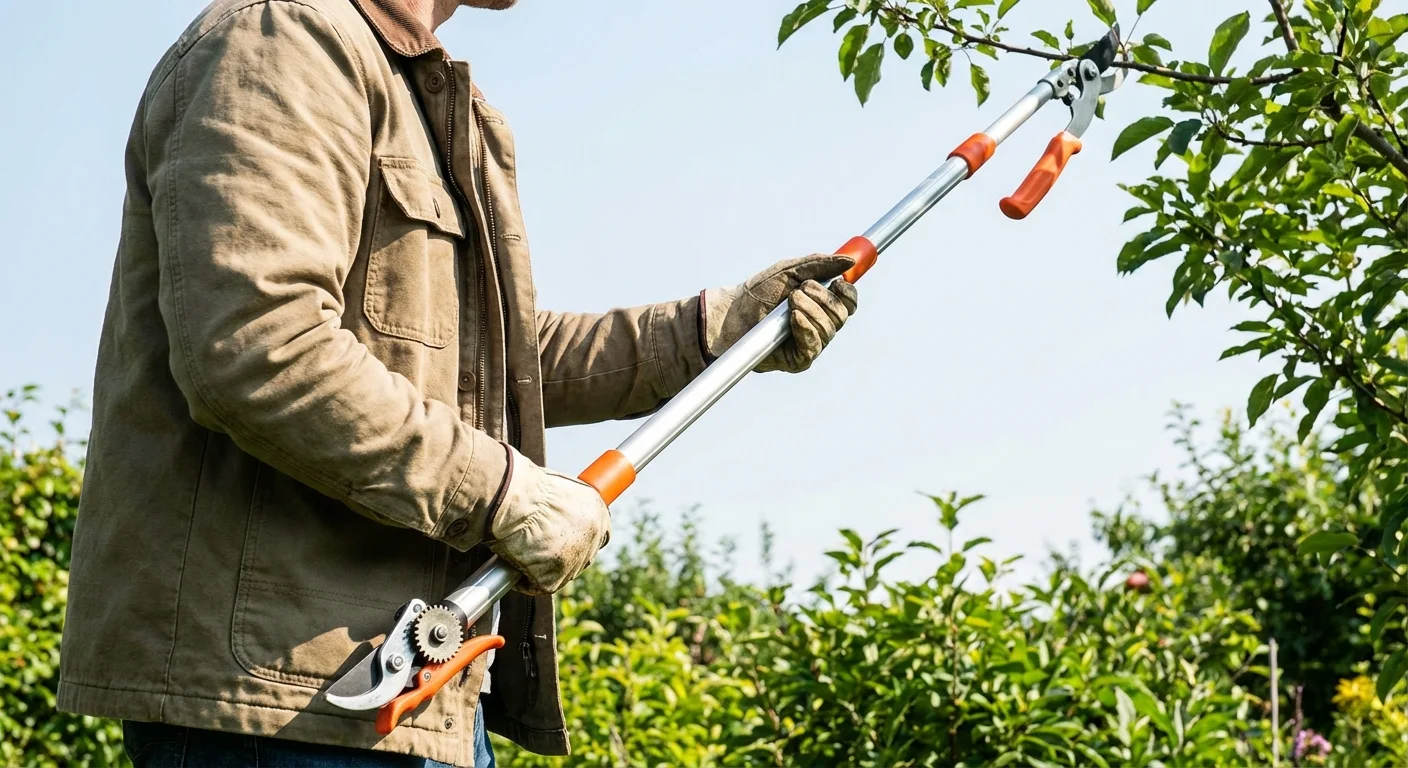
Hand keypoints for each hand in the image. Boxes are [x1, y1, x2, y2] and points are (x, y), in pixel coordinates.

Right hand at [487, 447, 610, 595]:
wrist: (511, 499)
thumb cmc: (526, 487)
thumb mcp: (559, 487)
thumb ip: (567, 504)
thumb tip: (560, 511)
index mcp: (597, 512)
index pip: (599, 535)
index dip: (581, 539)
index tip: (565, 538)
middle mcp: (592, 537)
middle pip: (582, 558)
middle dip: (563, 556)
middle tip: (538, 548)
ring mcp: (574, 561)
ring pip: (560, 574)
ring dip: (542, 568)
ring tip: (520, 550)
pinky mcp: (552, 580)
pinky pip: (537, 585)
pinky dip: (524, 579)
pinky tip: (514, 561)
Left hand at [702, 254, 859, 372]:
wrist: (732, 313)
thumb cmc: (759, 293)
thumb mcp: (790, 271)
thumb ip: (820, 265)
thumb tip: (849, 261)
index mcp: (822, 304)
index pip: (849, 302)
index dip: (848, 292)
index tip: (838, 282)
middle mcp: (820, 325)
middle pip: (841, 315)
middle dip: (822, 299)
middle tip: (797, 291)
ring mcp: (811, 343)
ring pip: (828, 329)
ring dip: (809, 310)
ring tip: (788, 302)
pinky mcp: (799, 360)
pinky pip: (814, 346)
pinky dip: (806, 329)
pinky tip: (794, 318)